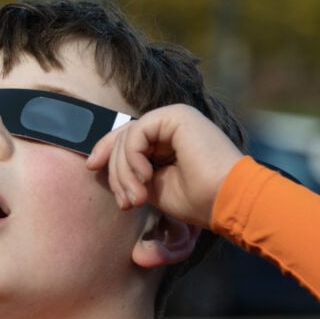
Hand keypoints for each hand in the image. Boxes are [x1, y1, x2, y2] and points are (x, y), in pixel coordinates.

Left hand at [86, 103, 243, 226]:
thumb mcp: (151, 185)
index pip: (124, 139)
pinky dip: (132, 158)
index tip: (91, 171)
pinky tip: (146, 179)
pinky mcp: (177, 115)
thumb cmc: (196, 200)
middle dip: (115, 173)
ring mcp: (174, 117)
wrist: (228, 201)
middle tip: (126, 202)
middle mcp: (170, 124)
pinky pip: (136, 133)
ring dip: (123, 172)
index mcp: (166, 139)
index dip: (104, 153)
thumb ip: (129, 170)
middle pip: (122, 139)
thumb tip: (95, 162)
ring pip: (126, 137)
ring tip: (136, 198)